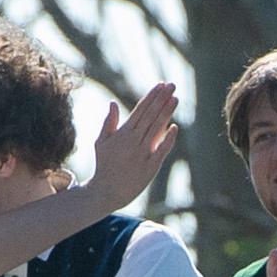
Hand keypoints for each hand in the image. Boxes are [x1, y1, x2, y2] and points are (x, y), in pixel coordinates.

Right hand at [85, 83, 180, 205]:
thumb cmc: (104, 165)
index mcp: (122, 133)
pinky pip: (161, 150)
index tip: (161, 85)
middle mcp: (133, 141)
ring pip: (157, 129)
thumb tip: (113, 103)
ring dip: (166, 113)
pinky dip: (168, 139)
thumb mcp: (101, 142)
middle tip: (172, 85)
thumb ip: (108, 123)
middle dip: (161, 99)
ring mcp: (142, 154)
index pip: (140, 110)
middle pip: (150, 116)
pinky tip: (174, 127)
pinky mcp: (150, 167)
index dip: (151, 97)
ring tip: (175, 99)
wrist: (106, 192)